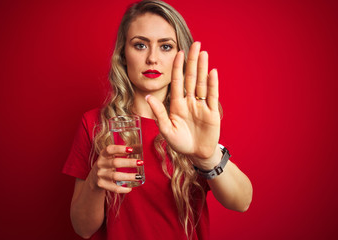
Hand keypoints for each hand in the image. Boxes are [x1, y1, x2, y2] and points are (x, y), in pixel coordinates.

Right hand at [87, 145, 142, 193]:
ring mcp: (100, 175)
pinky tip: (130, 187)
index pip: (110, 149)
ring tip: (139, 176)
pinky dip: (123, 188)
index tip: (131, 149)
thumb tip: (141, 147)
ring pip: (116, 176)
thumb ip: (126, 151)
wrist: (94, 177)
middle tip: (141, 163)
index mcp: (103, 154)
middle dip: (129, 163)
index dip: (120, 149)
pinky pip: (114, 188)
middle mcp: (100, 164)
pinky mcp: (102, 184)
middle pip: (115, 163)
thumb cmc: (108, 163)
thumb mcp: (113, 156)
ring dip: (129, 176)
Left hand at [146, 42, 220, 167]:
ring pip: (202, 83)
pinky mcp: (212, 112)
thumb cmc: (179, 143)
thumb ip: (159, 113)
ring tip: (203, 53)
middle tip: (195, 44)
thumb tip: (147, 96)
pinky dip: (212, 84)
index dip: (177, 67)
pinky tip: (212, 71)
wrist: (196, 154)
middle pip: (191, 78)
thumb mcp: (166, 129)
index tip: (178, 53)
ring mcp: (201, 106)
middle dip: (192, 61)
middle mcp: (189, 102)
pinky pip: (212, 96)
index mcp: (177, 105)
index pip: (177, 82)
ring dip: (203, 68)